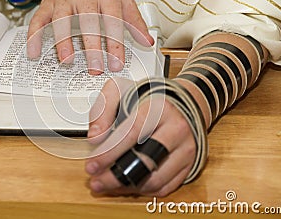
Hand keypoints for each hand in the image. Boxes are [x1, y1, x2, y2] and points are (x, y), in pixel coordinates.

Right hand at [26, 0, 153, 74]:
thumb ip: (134, 20)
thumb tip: (147, 41)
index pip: (113, 20)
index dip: (116, 43)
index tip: (117, 63)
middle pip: (88, 21)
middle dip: (92, 46)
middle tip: (95, 67)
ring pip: (61, 20)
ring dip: (63, 41)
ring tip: (67, 60)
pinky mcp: (47, 4)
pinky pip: (38, 20)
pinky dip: (34, 36)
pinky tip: (34, 52)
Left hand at [85, 78, 195, 195]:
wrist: (183, 101)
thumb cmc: (149, 97)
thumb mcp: (121, 89)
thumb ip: (103, 109)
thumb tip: (95, 137)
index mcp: (159, 108)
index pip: (131, 134)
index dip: (109, 152)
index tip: (91, 164)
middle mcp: (176, 129)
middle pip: (145, 161)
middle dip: (115, 176)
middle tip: (95, 180)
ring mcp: (185, 148)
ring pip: (155, 179)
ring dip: (126, 186)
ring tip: (106, 184)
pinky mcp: (189, 164)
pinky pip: (165, 186)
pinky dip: (142, 190)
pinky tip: (124, 185)